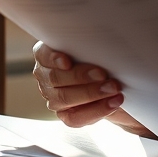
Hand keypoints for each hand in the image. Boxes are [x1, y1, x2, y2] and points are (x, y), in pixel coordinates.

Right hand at [31, 42, 152, 136]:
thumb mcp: (94, 47)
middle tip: (103, 74)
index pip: (43, 55)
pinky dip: (97, 110)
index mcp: (46, 55)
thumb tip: (99, 38)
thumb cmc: (101, 57)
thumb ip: (89, 43)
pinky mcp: (66, 115)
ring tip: (113, 89)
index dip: (53, 58)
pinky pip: (76, 118)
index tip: (67, 61)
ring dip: (92, 93)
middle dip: (81, 77)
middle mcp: (45, 77)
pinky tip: (113, 103)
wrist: (114, 82)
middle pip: (56, 78)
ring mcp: (54, 98)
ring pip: (65, 98)